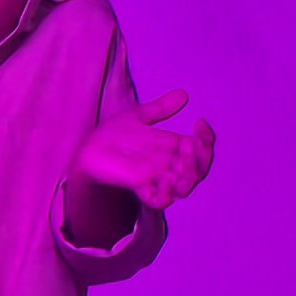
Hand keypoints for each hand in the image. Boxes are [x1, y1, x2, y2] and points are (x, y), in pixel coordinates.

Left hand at [76, 90, 217, 208]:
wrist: (88, 149)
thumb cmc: (111, 134)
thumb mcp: (137, 116)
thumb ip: (161, 108)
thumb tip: (183, 94)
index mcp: (173, 148)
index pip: (202, 150)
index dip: (207, 139)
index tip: (200, 122)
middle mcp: (169, 165)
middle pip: (200, 170)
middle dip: (202, 157)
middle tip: (191, 142)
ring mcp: (156, 178)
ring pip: (186, 186)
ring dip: (190, 175)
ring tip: (182, 161)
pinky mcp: (140, 188)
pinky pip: (161, 201)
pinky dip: (167, 194)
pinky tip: (164, 178)